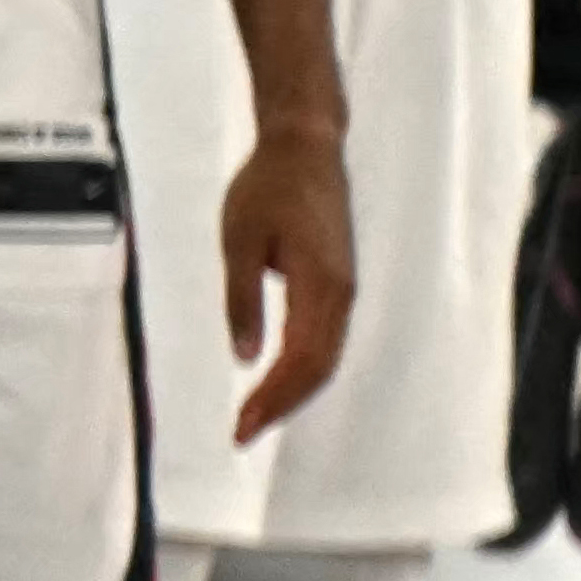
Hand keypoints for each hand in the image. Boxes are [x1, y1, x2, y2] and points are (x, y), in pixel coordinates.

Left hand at [219, 112, 355, 441]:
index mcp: (320, 285)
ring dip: (291, 391)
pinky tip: (276, 379)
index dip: (273, 399)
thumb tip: (243, 357)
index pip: (300, 361)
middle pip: (318, 369)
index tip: (242, 427)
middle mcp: (340, 295)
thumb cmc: (268, 185)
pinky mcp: (335, 283)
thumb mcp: (238, 239)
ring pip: (324, 358)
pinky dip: (301, 367)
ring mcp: (342, 290)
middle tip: (242, 433)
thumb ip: (242, 298)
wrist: (305, 146)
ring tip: (255, 415)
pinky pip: (324, 339)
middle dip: (281, 406)